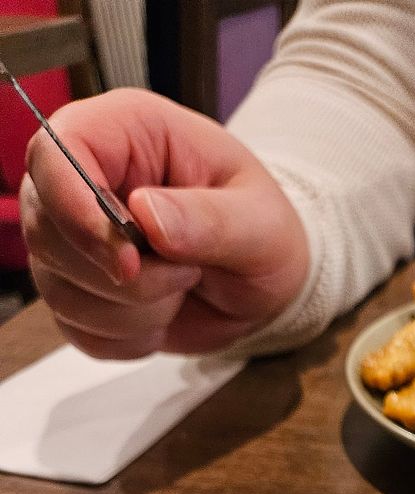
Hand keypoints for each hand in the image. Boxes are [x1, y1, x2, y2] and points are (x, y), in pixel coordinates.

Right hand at [20, 89, 309, 358]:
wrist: (268, 282)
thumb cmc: (266, 233)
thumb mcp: (260, 222)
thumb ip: (208, 219)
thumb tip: (146, 215)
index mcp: (127, 133)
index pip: (54, 153)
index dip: (73, 207)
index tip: (127, 260)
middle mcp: (88, 180)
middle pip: (45, 231)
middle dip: (122, 277)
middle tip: (187, 273)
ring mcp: (77, 240)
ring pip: (59, 290)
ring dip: (131, 311)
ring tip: (183, 287)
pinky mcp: (83, 292)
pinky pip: (77, 329)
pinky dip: (126, 338)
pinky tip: (163, 317)